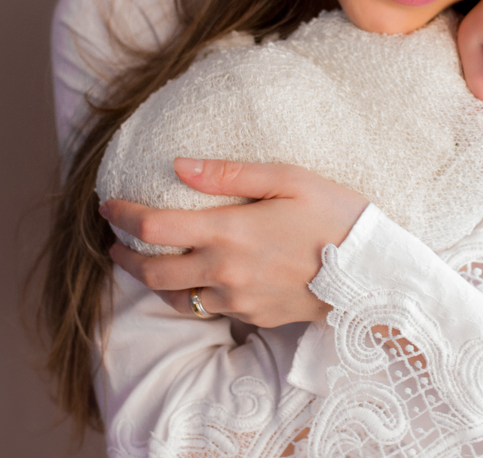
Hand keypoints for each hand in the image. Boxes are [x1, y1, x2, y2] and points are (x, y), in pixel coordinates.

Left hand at [99, 159, 368, 326]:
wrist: (373, 273)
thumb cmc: (336, 215)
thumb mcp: (289, 178)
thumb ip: (231, 174)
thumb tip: (179, 166)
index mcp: (229, 232)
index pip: (153, 228)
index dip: (122, 216)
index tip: (109, 206)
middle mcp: (224, 271)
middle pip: (151, 272)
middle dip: (123, 256)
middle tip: (114, 240)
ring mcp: (237, 300)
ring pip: (175, 298)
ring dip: (151, 281)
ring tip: (146, 261)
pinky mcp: (253, 316)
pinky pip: (208, 309)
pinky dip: (189, 294)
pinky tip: (195, 278)